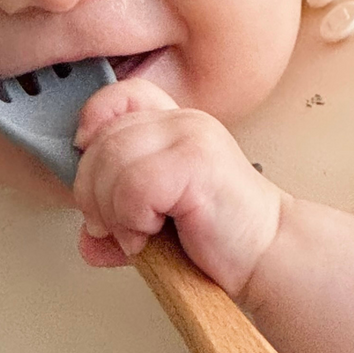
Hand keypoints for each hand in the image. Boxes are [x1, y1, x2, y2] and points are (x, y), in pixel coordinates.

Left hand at [72, 78, 283, 300]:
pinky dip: (132, 219)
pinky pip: (133, 186)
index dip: (93, 124)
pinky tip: (152, 234)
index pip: (120, 97)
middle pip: (102, 141)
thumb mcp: (156, 221)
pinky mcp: (196, 163)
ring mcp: (191, 138)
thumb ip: (118, 222)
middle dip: (92, 194)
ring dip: (112, 212)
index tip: (94, 170)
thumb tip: (87, 241)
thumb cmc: (221, 237)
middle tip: (114, 227)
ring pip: (111, 162)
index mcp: (174, 125)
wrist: (267, 255)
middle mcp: (184, 122)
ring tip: (138, 234)